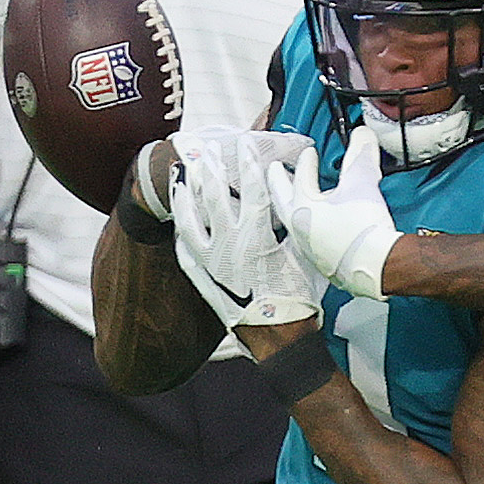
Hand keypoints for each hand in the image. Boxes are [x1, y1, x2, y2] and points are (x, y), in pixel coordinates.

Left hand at [166, 130, 326, 328]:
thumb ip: (292, 225)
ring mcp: (211, 262)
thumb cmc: (297, 300)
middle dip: (211, 169)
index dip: (250, 162)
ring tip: (182, 177)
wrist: (280, 339)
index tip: (248, 144)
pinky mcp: (203, 279)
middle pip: (214, 196)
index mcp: (256, 235)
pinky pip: (186, 252)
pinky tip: (180, 228)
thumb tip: (291, 202)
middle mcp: (228, 244)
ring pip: (190, 220)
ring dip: (185, 195)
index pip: (251, 187)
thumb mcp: (303, 255)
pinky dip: (182, 236)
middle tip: (206, 150)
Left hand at [265, 125, 402, 301]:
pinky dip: (314, 228)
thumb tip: (362, 136)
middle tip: (277, 172)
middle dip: (281, 184)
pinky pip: (312, 240)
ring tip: (301, 200)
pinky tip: (325, 228)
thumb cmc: (363, 229)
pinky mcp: (326, 264)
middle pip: (284, 201)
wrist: (378, 266)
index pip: (300, 178)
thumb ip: (360, 156)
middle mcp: (300, 230)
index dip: (305, 162)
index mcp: (301, 207)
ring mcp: (311, 249)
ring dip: (296, 207)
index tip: (307, 153)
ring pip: (295, 222)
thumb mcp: (362, 183)